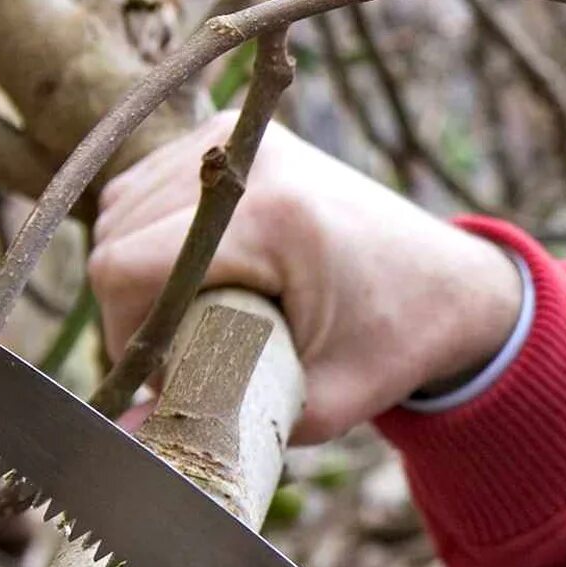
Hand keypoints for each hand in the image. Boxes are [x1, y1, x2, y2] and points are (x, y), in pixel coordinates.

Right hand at [89, 111, 523, 442]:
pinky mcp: (238, 132)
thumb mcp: (317, 405)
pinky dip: (147, 231)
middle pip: (116, 231)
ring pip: (123, 202)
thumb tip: (122, 434)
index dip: (121, 329)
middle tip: (177, 353)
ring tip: (184, 315)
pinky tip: (186, 272)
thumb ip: (219, 423)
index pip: (126, 265)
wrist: (449, 285)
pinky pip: (149, 181)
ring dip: (133, 266)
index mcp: (272, 220)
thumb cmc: (389, 348)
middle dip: (127, 304)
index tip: (158, 374)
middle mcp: (252, 161)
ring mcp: (243, 136)